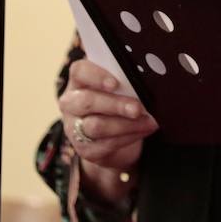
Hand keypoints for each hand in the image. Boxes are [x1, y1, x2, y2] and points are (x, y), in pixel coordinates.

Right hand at [58, 60, 158, 195]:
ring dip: (126, 124)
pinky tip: (145, 130)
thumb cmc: (118, 100)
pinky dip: (130, 136)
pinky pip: (107, 144)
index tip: (115, 83)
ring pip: (96, 126)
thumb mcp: (119, 86)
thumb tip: (146, 78)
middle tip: (137, 108)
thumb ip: (126, 79)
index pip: (80, 72)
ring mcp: (74, 128)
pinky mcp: (86, 149)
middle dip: (116, 105)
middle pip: (87, 101)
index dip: (96, 76)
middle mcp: (71, 103)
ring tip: (148, 121)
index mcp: (79, 81)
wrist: (114, 136)